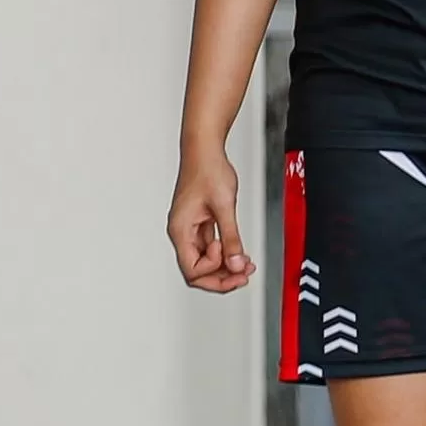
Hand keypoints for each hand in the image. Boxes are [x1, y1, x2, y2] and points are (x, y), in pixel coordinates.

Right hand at [169, 143, 256, 291]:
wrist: (205, 150)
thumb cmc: (206, 169)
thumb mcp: (223, 206)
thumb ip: (231, 237)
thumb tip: (235, 263)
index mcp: (181, 229)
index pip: (193, 269)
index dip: (214, 271)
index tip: (232, 261)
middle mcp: (182, 231)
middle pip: (197, 270)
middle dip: (221, 276)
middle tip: (242, 276)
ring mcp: (191, 228)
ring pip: (205, 260)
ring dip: (225, 266)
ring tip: (244, 265)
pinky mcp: (200, 223)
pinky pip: (211, 247)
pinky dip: (225, 252)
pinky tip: (238, 253)